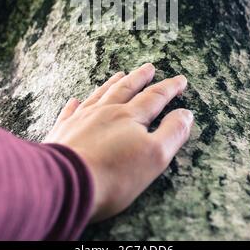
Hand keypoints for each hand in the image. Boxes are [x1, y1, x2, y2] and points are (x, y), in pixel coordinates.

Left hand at [44, 63, 193, 221]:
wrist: (66, 183)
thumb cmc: (114, 175)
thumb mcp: (154, 156)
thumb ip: (172, 133)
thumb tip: (186, 114)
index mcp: (130, 117)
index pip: (155, 97)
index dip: (170, 88)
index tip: (180, 80)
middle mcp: (106, 112)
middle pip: (127, 89)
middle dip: (140, 77)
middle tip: (149, 67)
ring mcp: (82, 119)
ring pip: (100, 95)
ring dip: (112, 83)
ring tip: (120, 74)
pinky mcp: (63, 131)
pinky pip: (71, 112)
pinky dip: (75, 104)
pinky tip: (75, 100)